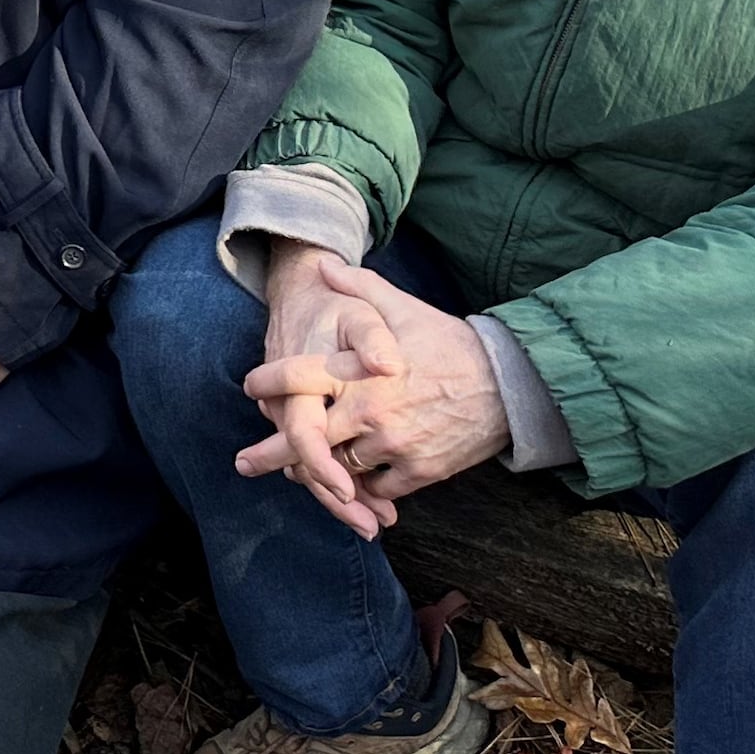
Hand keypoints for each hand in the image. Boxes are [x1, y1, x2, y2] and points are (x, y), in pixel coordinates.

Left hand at [236, 252, 510, 529]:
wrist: (509, 384)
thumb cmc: (449, 343)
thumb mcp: (403, 307)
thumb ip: (359, 286)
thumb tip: (323, 265)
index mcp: (360, 373)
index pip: (298, 379)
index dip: (268, 385)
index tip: (250, 388)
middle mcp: (371, 414)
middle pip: (307, 441)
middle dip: (272, 454)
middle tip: (244, 463)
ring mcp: (395, 446)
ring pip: (340, 469)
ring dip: (320, 473)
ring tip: (297, 476)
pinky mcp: (420, 471)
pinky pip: (377, 488)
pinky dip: (362, 488)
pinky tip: (350, 485)